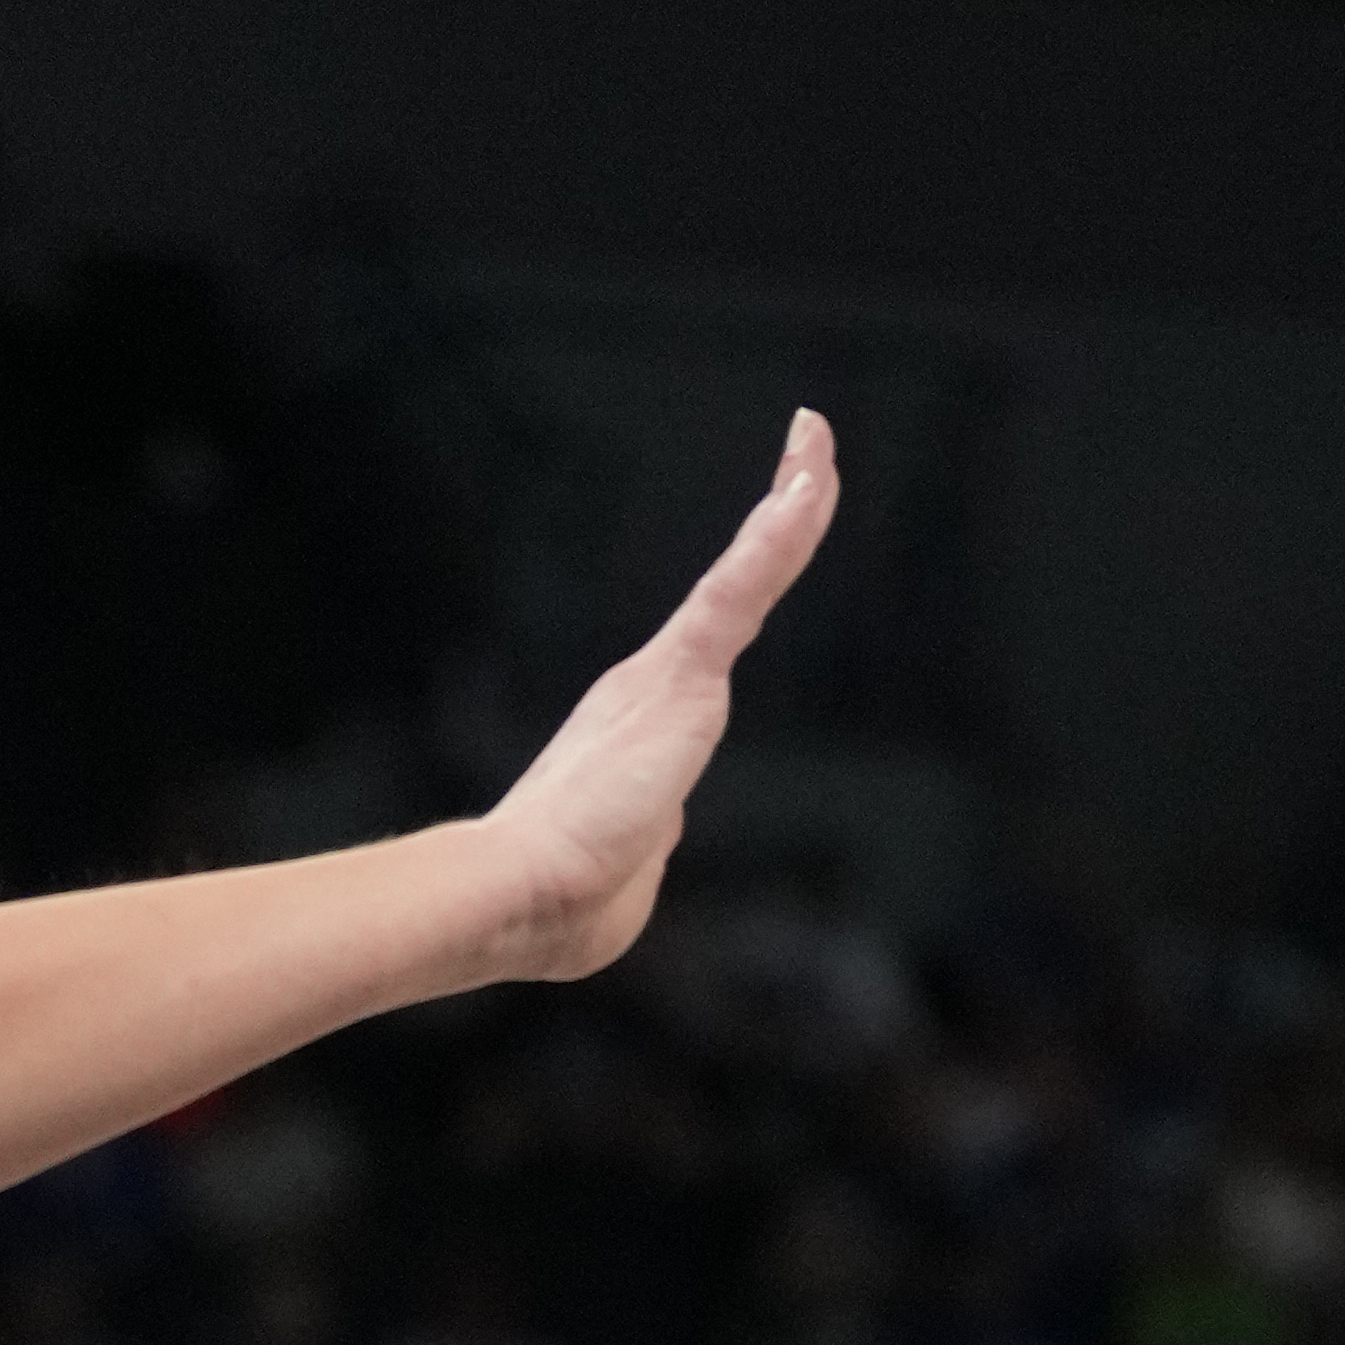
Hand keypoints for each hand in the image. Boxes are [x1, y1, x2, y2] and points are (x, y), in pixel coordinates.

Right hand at [473, 415, 839, 986]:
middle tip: (808, 446)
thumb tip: (661, 831)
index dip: (747, 581)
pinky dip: (778, 537)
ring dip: (792, 505)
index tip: (769, 529)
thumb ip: (653, 841)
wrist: (525, 896)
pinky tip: (812, 483)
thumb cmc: (568, 906)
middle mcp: (653, 684)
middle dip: (777, 515)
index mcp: (644, 726)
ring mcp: (668, 676)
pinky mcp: (682, 678)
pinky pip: (743, 590)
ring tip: (820, 439)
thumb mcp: (629, 871)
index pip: (715, 639)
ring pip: (749, 574)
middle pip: (738, 585)